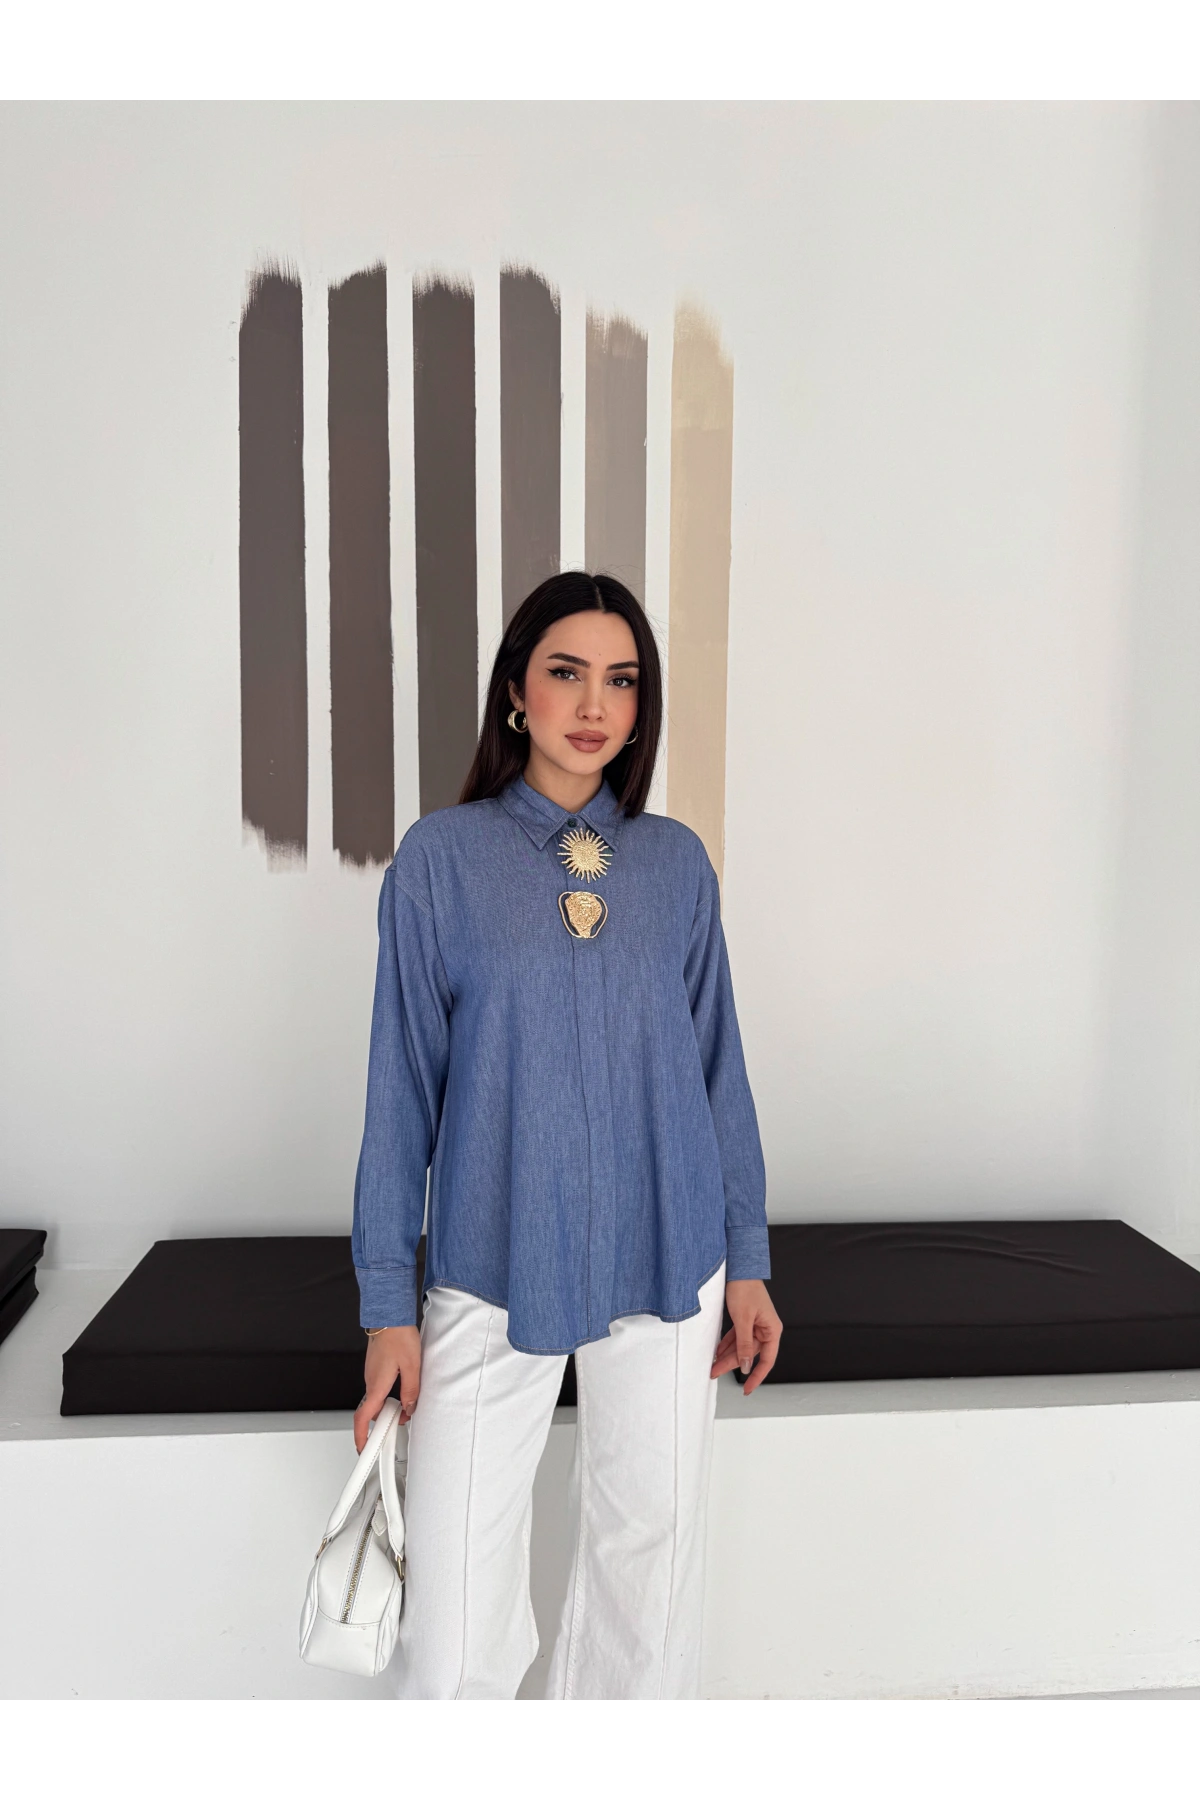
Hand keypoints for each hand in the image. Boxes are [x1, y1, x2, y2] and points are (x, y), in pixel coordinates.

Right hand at [354, 1325, 421, 1452]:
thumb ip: (411, 1390)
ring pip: (377, 1398)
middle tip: (399, 1424)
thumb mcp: (412, 1366)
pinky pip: (379, 1387)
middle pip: (371, 1411)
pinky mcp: (375, 1366)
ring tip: (407, 1406)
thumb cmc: (398, 1336)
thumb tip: (410, 1407)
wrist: (389, 1314)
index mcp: (376, 1385)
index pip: (363, 1418)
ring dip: (388, 1407)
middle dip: (383, 1422)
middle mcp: (370, 1381)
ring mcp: (371, 1373)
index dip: (361, 1437)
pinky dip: (388, 1395)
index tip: (363, 1449)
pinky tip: (403, 1388)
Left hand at [710, 1278, 782, 1395]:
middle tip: (715, 1373)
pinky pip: (737, 1338)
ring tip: (712, 1365)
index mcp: (772, 1330)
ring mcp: (756, 1325)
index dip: (756, 1376)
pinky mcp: (746, 1320)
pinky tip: (717, 1352)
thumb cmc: (745, 1289)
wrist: (739, 1268)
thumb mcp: (743, 1319)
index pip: (767, 1360)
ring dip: (727, 1356)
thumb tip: (747, 1364)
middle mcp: (766, 1329)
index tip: (747, 1389)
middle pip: (750, 1354)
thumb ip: (744, 1344)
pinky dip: (727, 1344)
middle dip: (732, 1365)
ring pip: (741, 1347)